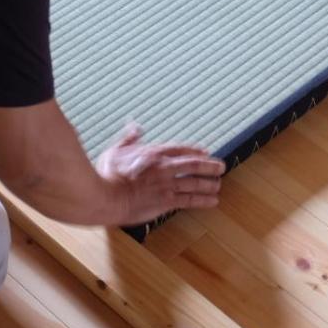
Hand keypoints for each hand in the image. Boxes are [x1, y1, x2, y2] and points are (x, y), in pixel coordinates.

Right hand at [94, 122, 225, 225]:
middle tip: (221, 167)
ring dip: (209, 183)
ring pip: (194, 182)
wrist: (105, 196)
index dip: (194, 150)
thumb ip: (129, 138)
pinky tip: (213, 201)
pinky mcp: (166, 201)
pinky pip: (189, 200)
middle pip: (193, 164)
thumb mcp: (115, 150)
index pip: (180, 149)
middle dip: (209, 165)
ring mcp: (166, 184)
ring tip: (218, 184)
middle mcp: (164, 167)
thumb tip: (135, 126)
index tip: (205, 151)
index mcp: (153, 153)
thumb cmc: (107, 174)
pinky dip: (203, 200)